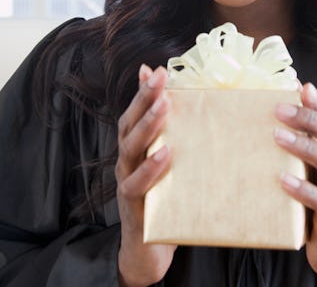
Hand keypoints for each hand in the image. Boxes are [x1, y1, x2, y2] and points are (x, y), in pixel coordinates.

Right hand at [115, 64, 176, 286]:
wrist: (151, 248)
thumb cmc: (165, 198)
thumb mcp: (171, 162)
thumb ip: (176, 136)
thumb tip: (186, 107)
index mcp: (136, 147)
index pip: (135, 112)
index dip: (143, 90)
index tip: (156, 69)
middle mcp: (127, 160)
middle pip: (130, 124)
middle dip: (145, 99)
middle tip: (161, 78)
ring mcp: (127, 181)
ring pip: (131, 149)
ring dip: (148, 125)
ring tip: (164, 106)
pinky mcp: (134, 206)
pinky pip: (137, 185)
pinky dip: (150, 168)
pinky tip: (165, 154)